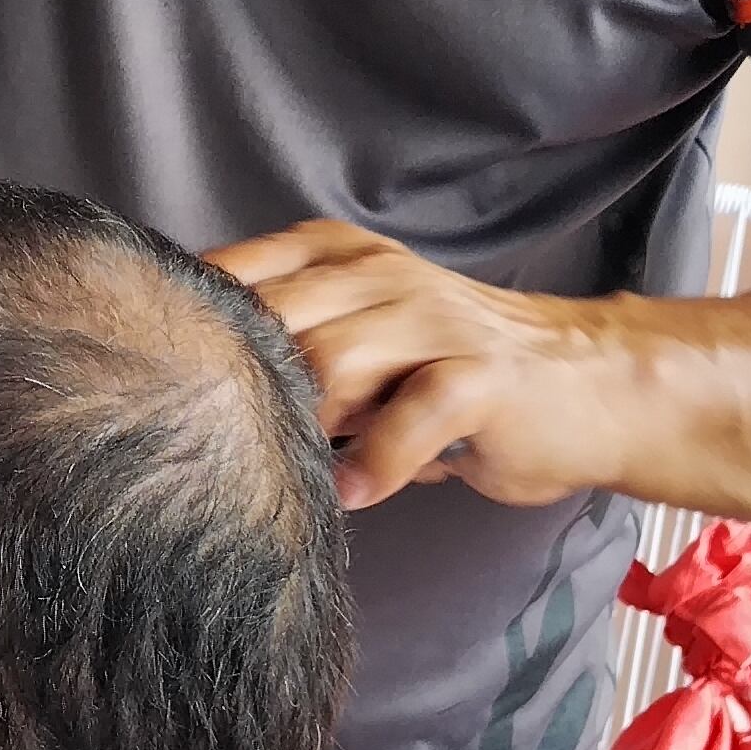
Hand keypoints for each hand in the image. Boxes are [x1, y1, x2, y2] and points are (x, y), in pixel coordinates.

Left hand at [210, 219, 643, 509]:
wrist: (593, 385)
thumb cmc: (461, 375)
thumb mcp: (368, 341)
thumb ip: (298, 349)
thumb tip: (196, 389)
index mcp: (342, 257)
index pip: (240, 272)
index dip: (193, 324)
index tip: (157, 378)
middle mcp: (382, 275)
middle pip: (274, 318)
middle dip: (240, 383)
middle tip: (222, 444)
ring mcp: (434, 320)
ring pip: (330, 361)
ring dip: (303, 426)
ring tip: (296, 469)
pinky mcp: (480, 374)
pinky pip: (412, 415)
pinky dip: (377, 462)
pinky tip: (358, 492)